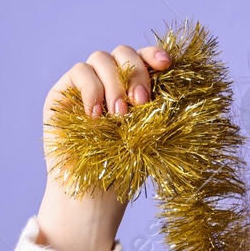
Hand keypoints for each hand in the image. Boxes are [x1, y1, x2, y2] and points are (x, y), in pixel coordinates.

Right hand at [36, 43, 172, 250]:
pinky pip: (79, 73)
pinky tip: (97, 116)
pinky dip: (92, 90)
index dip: (155, 54)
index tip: (167, 64)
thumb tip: (188, 87)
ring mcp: (85, 86)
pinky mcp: (61, 94)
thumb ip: (160, 109)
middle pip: (123, 52)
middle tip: (141, 102)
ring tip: (119, 116)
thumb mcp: (151, 138)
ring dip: (114, 83)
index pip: (145, 58)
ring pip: (101, 58)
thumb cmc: (124, 172)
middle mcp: (109, 82)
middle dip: (136, 72)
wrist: (92, 198)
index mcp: (134, 88)